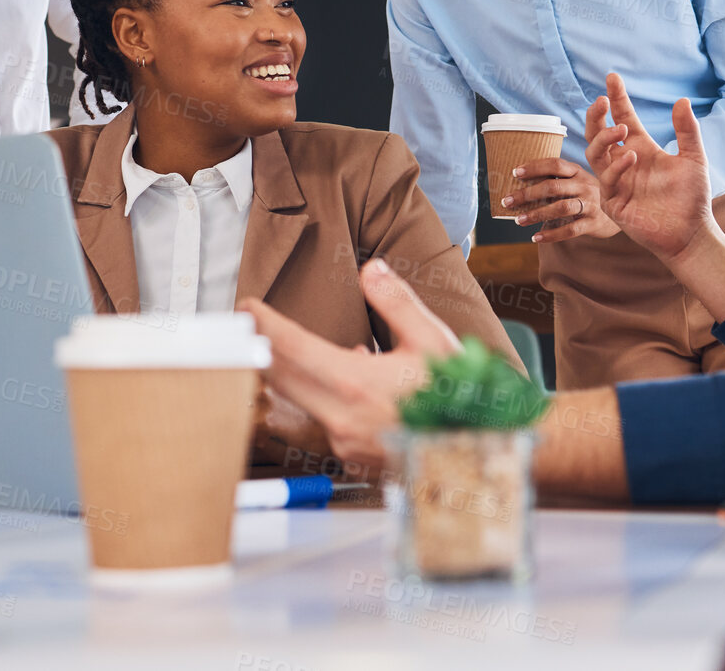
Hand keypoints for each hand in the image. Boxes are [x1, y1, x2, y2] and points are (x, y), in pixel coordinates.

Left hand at [236, 257, 460, 473]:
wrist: (476, 452)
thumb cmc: (460, 398)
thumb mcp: (433, 340)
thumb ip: (396, 302)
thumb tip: (371, 269)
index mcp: (355, 384)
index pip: (294, 349)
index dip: (266, 326)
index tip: (247, 308)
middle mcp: (341, 416)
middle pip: (283, 378)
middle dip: (263, 347)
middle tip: (247, 323)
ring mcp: (344, 440)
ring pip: (302, 399)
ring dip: (289, 371)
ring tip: (282, 345)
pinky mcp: (352, 454)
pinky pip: (324, 416)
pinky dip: (321, 393)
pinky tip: (345, 376)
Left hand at [506, 159, 619, 243]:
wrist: (619, 211)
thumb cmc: (586, 195)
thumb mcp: (576, 181)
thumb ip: (555, 181)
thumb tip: (520, 187)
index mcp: (577, 171)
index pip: (554, 164)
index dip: (534, 167)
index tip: (514, 173)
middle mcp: (584, 185)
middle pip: (553, 187)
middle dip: (527, 194)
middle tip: (507, 201)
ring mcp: (590, 204)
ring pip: (560, 208)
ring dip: (536, 214)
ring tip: (518, 220)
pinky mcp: (593, 223)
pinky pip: (570, 230)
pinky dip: (551, 234)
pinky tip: (536, 237)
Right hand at [584, 72, 718, 265]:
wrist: (691, 232)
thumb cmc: (692, 197)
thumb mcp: (694, 158)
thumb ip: (687, 130)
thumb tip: (681, 100)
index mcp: (641, 148)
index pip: (623, 117)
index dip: (617, 98)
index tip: (612, 77)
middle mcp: (625, 162)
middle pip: (598, 132)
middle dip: (597, 115)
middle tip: (603, 100)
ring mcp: (616, 182)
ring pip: (595, 152)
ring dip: (604, 137)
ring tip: (622, 128)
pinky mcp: (613, 202)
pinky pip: (607, 179)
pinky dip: (617, 165)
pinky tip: (632, 157)